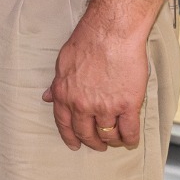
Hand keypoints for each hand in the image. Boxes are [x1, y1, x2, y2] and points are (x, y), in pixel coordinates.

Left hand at [43, 12, 150, 150]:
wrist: (111, 34)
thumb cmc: (86, 42)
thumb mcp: (63, 63)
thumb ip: (57, 84)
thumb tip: (48, 97)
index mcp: (64, 95)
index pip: (64, 124)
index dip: (70, 137)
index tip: (75, 145)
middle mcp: (82, 105)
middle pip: (86, 133)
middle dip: (92, 142)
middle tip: (99, 145)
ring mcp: (105, 107)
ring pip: (108, 134)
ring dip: (112, 140)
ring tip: (117, 140)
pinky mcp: (128, 105)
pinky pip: (129, 130)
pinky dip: (130, 138)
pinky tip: (131, 139)